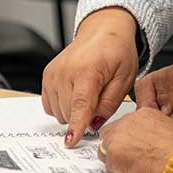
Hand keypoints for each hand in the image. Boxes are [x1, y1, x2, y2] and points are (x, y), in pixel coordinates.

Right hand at [41, 7, 138, 146]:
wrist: (102, 31)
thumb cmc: (116, 51)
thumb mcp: (125, 78)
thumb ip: (110, 103)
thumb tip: (94, 124)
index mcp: (87, 70)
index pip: (80, 104)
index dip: (76, 125)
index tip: (71, 141)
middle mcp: (65, 71)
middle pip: (69, 112)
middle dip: (85, 116)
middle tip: (100, 99)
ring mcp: (53, 73)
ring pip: (59, 112)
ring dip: (73, 111)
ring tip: (89, 93)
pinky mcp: (47, 75)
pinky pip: (50, 105)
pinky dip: (62, 106)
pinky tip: (76, 94)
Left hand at [98, 107, 172, 172]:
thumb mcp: (170, 130)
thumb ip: (153, 132)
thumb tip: (149, 141)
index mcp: (144, 113)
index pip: (125, 124)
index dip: (127, 138)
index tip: (131, 146)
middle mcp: (129, 120)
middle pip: (111, 134)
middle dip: (118, 148)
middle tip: (131, 159)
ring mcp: (119, 135)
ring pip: (107, 149)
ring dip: (117, 160)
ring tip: (135, 167)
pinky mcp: (114, 152)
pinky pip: (109, 166)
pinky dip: (119, 172)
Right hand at [134, 62, 172, 136]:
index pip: (164, 78)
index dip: (164, 96)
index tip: (168, 112)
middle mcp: (165, 81)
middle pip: (145, 86)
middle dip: (150, 106)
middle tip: (159, 123)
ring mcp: (155, 94)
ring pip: (140, 100)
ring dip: (147, 116)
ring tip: (161, 130)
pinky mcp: (149, 109)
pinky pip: (140, 114)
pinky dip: (146, 124)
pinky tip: (157, 133)